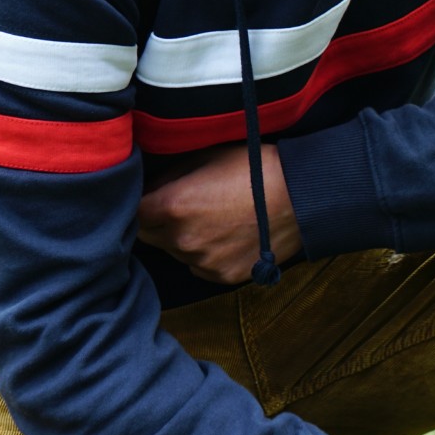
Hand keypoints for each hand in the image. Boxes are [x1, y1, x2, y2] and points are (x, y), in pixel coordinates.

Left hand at [137, 142, 301, 283]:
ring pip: (175, 253)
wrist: (301, 196)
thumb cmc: (254, 169)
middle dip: (156, 222)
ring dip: (181, 240)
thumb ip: (170, 177)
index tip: (148, 198)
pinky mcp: (223, 277)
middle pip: (148, 236)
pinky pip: (200, 266)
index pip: (132, 212)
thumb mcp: (205, 158)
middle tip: (178, 208)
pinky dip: (205, 255)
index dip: (139, 203)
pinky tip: (226, 237)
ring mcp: (203, 262)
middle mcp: (182, 240)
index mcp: (171, 206)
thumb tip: (151, 188)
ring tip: (210, 221)